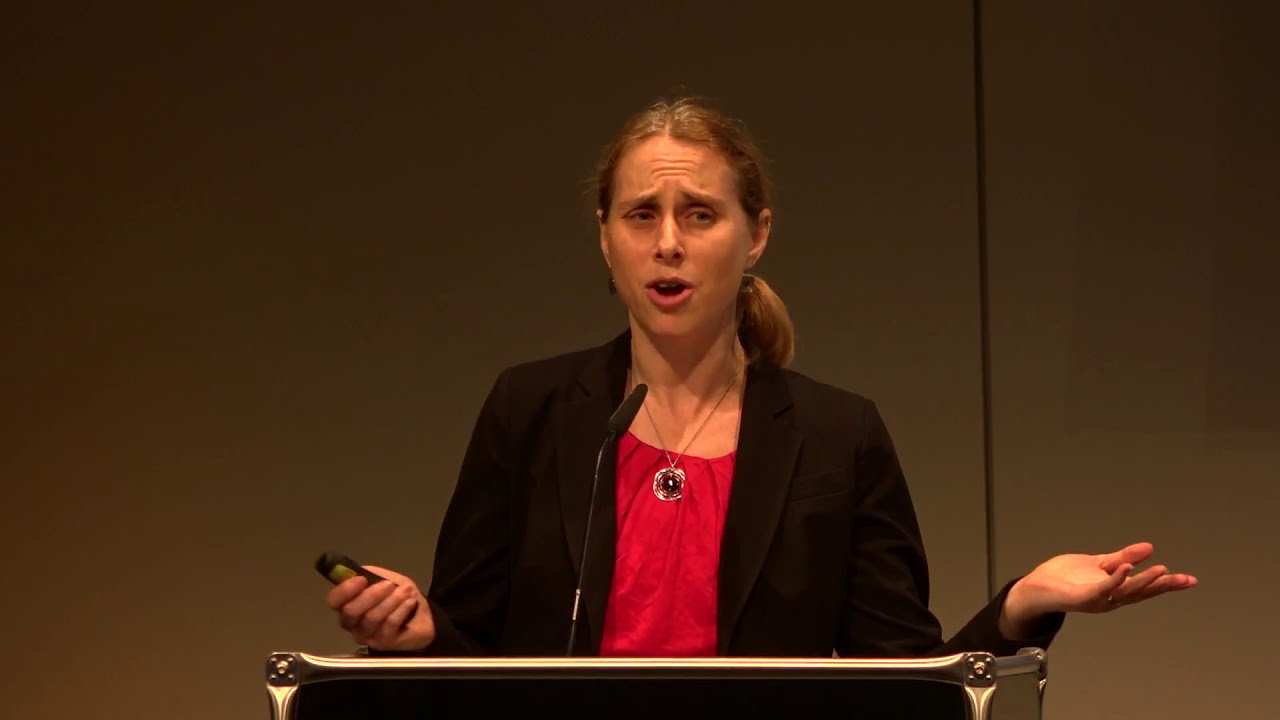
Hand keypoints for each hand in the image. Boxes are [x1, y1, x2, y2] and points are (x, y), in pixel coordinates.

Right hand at [326, 565, 436, 650]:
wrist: (421, 615)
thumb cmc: (397, 595)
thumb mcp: (384, 577)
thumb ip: (370, 574)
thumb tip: (357, 571)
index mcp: (347, 603)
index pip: (334, 600)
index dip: (345, 589)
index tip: (362, 579)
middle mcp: (351, 623)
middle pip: (351, 611)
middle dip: (372, 595)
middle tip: (390, 584)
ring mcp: (366, 635)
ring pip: (372, 618)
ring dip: (391, 600)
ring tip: (406, 591)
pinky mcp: (382, 643)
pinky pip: (389, 624)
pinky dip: (401, 609)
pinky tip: (410, 601)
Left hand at [1000, 542, 1197, 638]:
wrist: (1036, 587)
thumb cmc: (1066, 578)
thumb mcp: (1100, 563)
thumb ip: (1123, 557)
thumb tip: (1149, 548)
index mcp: (1115, 590)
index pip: (1145, 587)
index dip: (1167, 584)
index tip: (1190, 580)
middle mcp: (1109, 599)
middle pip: (1140, 592)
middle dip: (1162, 586)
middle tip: (1184, 579)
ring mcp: (1097, 599)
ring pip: (1125, 592)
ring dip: (1143, 582)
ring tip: (1162, 571)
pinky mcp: (1081, 597)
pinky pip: (1101, 588)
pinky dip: (1114, 579)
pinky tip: (1125, 568)